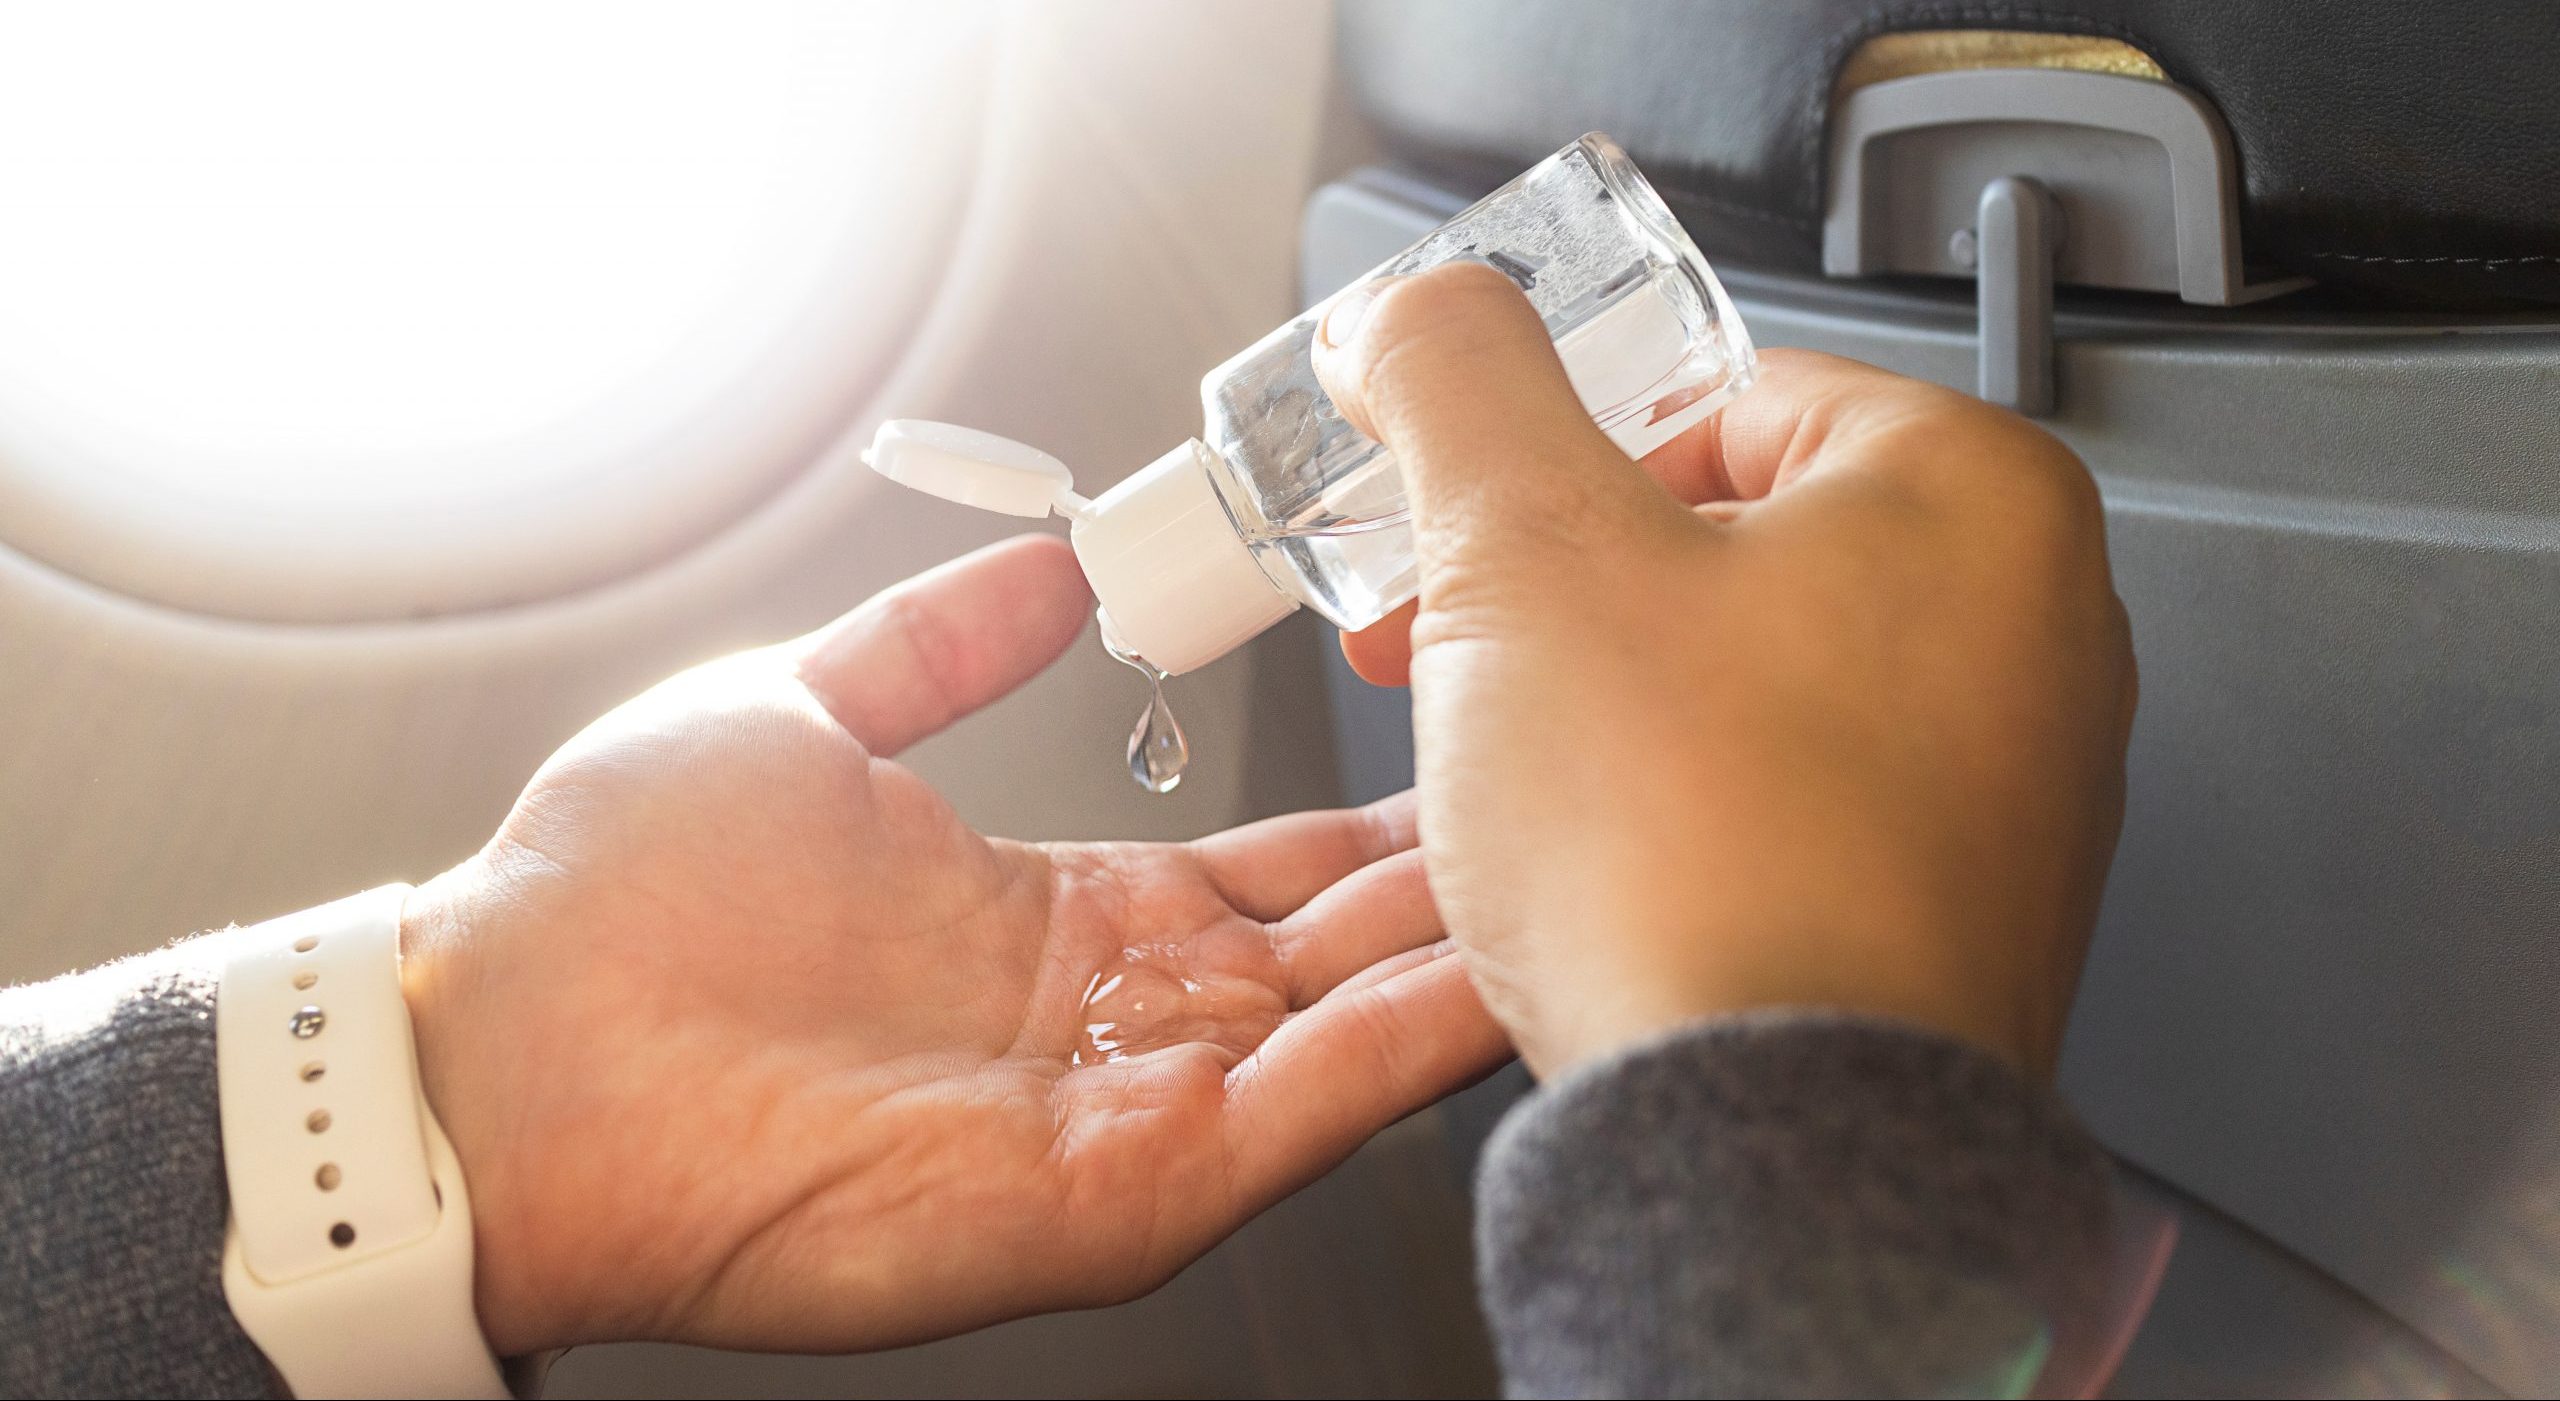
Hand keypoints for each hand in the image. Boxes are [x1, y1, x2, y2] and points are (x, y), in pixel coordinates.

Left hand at [396, 535, 1504, 1355]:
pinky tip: (1498, 981)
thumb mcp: (794, 711)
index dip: (1372, 820)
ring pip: (1340, 1034)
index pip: (1265, 872)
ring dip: (1461, 958)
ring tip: (1587, 878)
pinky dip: (1401, 1057)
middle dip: (1455, 882)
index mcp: (1052, 915)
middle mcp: (1105, 1020)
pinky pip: (1288, 1121)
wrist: (501, 1051)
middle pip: (1332, 954)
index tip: (1471, 746)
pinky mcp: (1108, 1197)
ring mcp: (1118, 1112)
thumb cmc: (609, 899)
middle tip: (1580, 801)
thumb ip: (934, 649)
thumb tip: (1041, 572)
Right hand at [1311, 264, 2133, 1080]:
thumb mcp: (1523, 551)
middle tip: (1449, 654)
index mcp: (1977, 496)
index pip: (1714, 398)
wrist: (1771, 1156)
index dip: (1540, 464)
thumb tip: (1425, 312)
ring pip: (1750, 686)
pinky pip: (1789, 813)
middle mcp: (2037, 633)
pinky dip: (1681, 821)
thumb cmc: (1700, 865)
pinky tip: (1603, 876)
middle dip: (1556, 598)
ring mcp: (2011, 790)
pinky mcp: (1959, 914)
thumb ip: (1461, 382)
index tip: (1452, 528)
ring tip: (1515, 780)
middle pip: (1730, 546)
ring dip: (1603, 710)